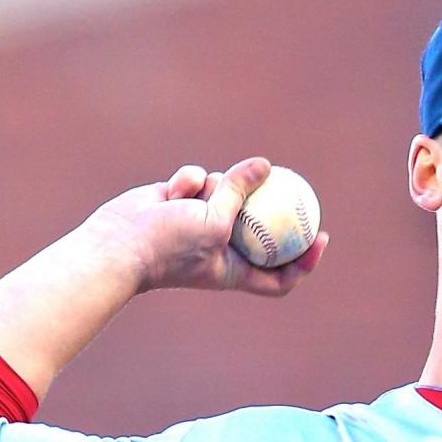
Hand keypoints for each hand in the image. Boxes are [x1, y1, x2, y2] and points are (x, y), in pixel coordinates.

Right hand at [89, 157, 329, 296]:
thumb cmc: (170, 245)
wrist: (120, 242)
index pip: (279, 275)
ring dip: (217, 186)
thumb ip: (241, 192)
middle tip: (291, 183)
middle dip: (271, 205)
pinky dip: (188, 181)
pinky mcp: (183, 202)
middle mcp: (223, 249)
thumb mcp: (216, 221)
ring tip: (196, 194)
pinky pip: (200, 180)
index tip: (321, 237)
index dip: (304, 261)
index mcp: (236, 270)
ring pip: (228, 192)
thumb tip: (266, 165)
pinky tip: (172, 190)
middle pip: (260, 227)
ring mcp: (203, 224)